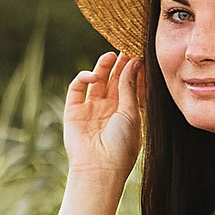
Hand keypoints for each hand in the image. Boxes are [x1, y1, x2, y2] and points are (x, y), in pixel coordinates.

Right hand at [62, 51, 144, 177]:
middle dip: (120, 64)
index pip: (131, 85)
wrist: (99, 168)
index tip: (140, 53)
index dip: (135, 70)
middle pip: (114, 80)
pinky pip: (77, 89)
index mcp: (127, 112)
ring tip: (110, 55)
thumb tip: (132, 62)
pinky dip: (83, 79)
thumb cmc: (121, 145)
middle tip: (125, 46)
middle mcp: (109, 109)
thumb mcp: (131, 113)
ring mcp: (91, 109)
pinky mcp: (73, 111)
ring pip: (97, 82)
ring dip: (102, 67)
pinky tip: (93, 76)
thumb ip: (129, 86)